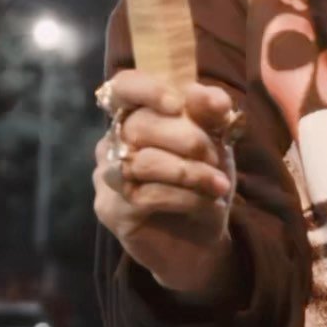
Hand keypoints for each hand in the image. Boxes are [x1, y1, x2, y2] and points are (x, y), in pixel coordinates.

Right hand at [93, 70, 236, 294]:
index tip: (177, 103)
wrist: (202, 239)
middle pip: (138, 125)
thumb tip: (217, 98)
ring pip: (144, 162)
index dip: (145, 89)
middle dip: (186, 138)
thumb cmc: (204, 178)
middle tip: (216, 155)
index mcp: (135, 114)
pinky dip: (184, 197)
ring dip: (190, 172)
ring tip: (220, 184)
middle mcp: (112, 141)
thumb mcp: (215, 140)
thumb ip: (211, 113)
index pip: (123, 87)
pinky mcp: (111, 210)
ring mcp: (107, 177)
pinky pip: (146, 195)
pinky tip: (208, 203)